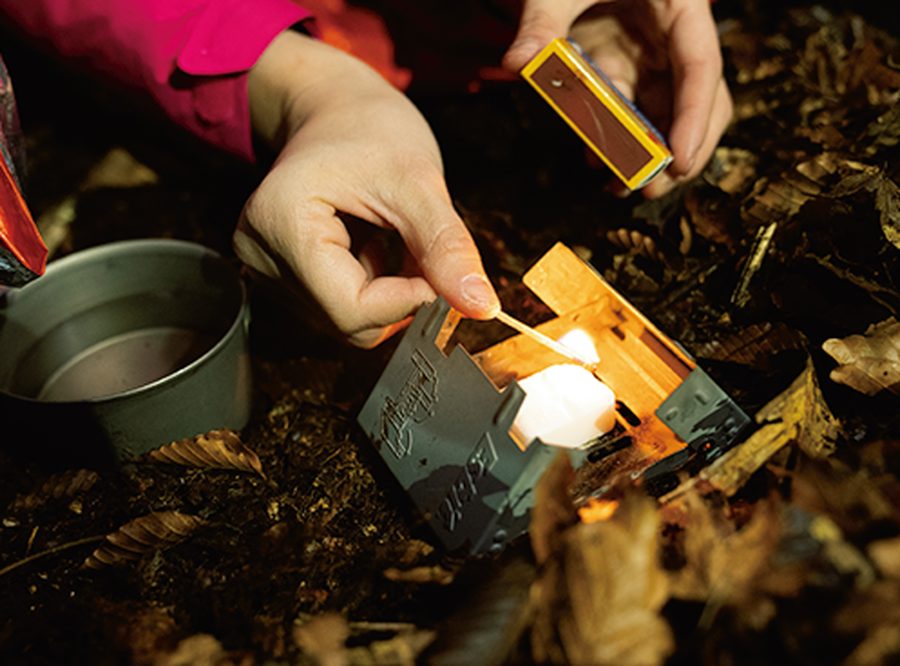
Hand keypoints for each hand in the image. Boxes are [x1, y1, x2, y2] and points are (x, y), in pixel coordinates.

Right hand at [236, 31, 498, 347]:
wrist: (334, 107)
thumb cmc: (370, 129)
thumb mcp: (418, 182)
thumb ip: (447, 248)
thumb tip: (482, 307)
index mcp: (280, 223)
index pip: (351, 310)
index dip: (406, 299)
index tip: (435, 265)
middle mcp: (257, 255)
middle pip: (347, 323)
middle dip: (398, 295)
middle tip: (416, 246)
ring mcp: (262, 268)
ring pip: (346, 322)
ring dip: (385, 293)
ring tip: (388, 237)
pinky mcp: (277, 276)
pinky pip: (337, 310)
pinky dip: (370, 288)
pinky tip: (370, 245)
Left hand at [503, 0, 731, 196]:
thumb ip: (542, 21)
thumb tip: (519, 63)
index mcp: (679, 5)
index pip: (700, 67)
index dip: (694, 118)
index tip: (680, 162)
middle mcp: (674, 37)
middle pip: (698, 100)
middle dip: (681, 148)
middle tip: (650, 188)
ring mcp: (652, 56)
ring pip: (668, 114)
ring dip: (648, 153)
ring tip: (620, 187)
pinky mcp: (628, 69)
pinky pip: (632, 112)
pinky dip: (619, 140)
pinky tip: (597, 161)